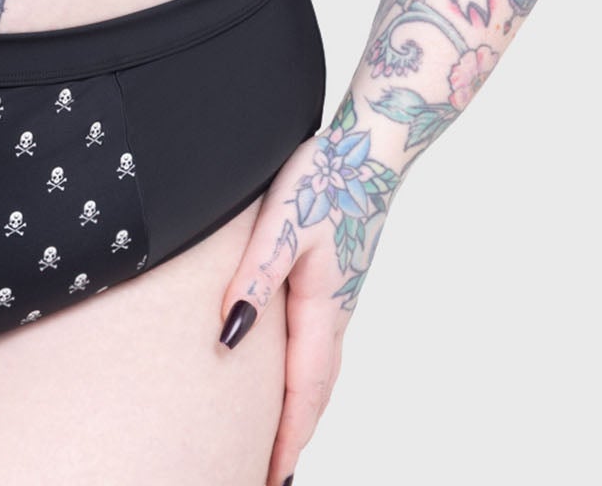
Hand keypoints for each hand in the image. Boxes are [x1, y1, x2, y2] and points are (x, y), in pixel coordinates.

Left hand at [216, 109, 396, 485]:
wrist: (372, 148)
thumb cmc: (326, 179)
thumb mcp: (282, 225)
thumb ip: (254, 279)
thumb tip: (228, 337)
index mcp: (323, 307)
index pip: (303, 391)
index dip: (286, 438)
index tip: (272, 478)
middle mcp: (336, 313)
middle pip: (315, 392)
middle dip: (294, 436)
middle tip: (273, 476)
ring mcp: (341, 298)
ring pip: (321, 370)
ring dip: (303, 410)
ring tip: (283, 442)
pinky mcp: (338, 281)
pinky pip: (322, 346)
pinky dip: (309, 377)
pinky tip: (296, 375)